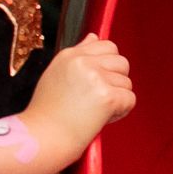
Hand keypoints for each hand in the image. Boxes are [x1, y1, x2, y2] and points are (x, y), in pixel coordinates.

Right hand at [27, 33, 134, 149]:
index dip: (108, 66)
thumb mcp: (57, 74)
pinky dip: (121, 111)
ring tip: (95, 110)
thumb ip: (79, 54)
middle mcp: (83, 62)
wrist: (43, 136)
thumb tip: (94, 37)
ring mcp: (96, 78)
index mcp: (70, 55)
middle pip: (122, 62)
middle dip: (116, 81)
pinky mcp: (107, 96)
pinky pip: (130, 99)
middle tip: (97, 98)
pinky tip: (101, 118)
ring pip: (126, 82)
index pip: (106, 45)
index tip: (97, 82)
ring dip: (117, 98)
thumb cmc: (48, 112)